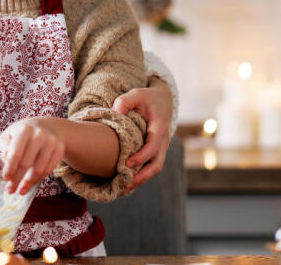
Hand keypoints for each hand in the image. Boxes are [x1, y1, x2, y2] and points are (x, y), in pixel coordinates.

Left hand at [0, 117, 64, 195]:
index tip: (5, 179)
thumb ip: (4, 146)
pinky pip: (49, 169)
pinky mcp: (60, 149)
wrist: (48, 126)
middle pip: (26, 163)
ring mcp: (51, 142)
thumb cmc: (23, 132)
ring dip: (29, 183)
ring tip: (21, 190)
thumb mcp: (10, 134)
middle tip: (10, 190)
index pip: (15, 153)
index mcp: (24, 130)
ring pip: (39, 169)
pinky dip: (38, 179)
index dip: (10, 168)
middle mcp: (39, 135)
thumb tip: (5, 160)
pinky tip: (31, 183)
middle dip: (17, 179)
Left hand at [112, 77, 173, 192]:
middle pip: (157, 164)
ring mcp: (161, 147)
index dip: (141, 157)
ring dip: (142, 179)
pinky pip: (152, 165)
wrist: (164, 100)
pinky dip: (142, 175)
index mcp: (159, 127)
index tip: (127, 164)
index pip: (152, 146)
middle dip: (142, 176)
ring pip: (155, 168)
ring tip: (124, 188)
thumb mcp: (137, 93)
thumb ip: (125, 101)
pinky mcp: (157, 150)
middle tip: (125, 184)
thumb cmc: (148, 98)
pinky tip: (128, 181)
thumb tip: (116, 112)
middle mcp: (163, 140)